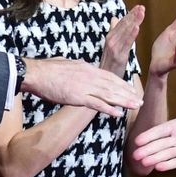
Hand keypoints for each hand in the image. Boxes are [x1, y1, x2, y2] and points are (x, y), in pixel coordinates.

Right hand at [22, 57, 143, 116]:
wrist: (36, 73)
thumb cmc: (47, 69)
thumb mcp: (67, 63)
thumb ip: (78, 65)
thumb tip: (83, 63)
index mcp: (87, 68)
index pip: (109, 76)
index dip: (122, 83)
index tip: (131, 89)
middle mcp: (89, 76)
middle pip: (113, 85)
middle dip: (128, 93)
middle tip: (139, 100)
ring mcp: (84, 86)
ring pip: (109, 94)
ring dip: (124, 101)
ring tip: (136, 106)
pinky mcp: (78, 96)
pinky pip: (97, 104)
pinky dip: (109, 109)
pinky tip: (118, 113)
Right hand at [98, 5, 144, 75]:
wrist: (104, 82)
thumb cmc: (109, 65)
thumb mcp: (111, 47)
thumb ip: (114, 32)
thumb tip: (115, 18)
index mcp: (110, 38)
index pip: (121, 23)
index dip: (130, 14)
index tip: (139, 7)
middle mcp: (110, 41)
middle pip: (123, 25)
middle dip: (133, 15)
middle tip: (142, 7)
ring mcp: (114, 48)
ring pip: (125, 32)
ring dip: (134, 21)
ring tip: (141, 13)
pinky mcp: (118, 56)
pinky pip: (126, 44)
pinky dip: (131, 35)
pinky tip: (137, 27)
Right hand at [132, 80, 175, 170]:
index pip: (160, 131)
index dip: (149, 135)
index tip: (138, 140)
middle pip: (160, 144)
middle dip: (148, 149)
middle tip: (135, 154)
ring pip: (166, 154)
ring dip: (155, 158)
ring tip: (144, 162)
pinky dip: (168, 165)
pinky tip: (158, 168)